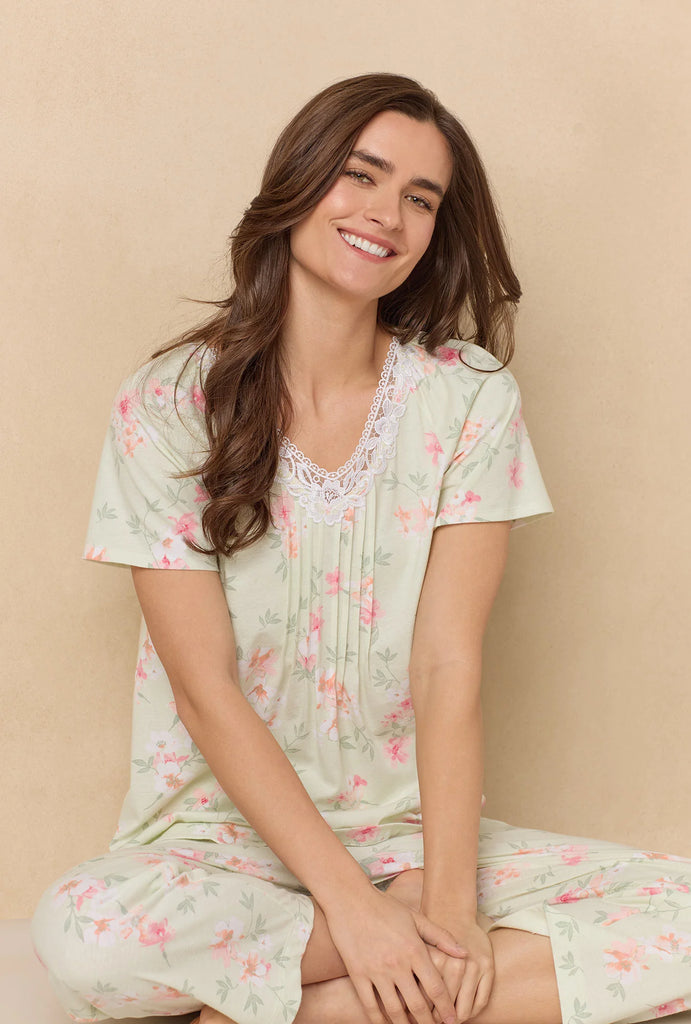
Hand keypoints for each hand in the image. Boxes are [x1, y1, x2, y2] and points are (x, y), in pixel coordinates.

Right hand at [323, 887, 467, 1023]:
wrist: (350, 899)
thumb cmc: (385, 907)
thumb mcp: (416, 917)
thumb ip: (441, 936)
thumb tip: (465, 954)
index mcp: (414, 949)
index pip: (436, 988)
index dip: (447, 1008)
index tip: (453, 1021)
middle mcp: (397, 964)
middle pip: (418, 1005)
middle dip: (429, 1023)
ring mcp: (376, 971)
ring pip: (394, 1010)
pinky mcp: (358, 974)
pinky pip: (370, 1006)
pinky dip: (379, 1021)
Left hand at [414, 917, 494, 1023]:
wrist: (449, 911)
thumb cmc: (426, 935)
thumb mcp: (413, 950)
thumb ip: (408, 975)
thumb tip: (400, 1006)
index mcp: (435, 961)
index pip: (426, 1001)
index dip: (422, 1015)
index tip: (418, 1019)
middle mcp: (456, 964)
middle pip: (445, 1007)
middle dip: (437, 1019)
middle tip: (432, 1022)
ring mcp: (474, 967)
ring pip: (464, 1009)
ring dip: (455, 1018)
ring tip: (446, 1020)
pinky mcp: (488, 968)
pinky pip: (481, 1002)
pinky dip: (471, 1012)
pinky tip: (462, 1013)